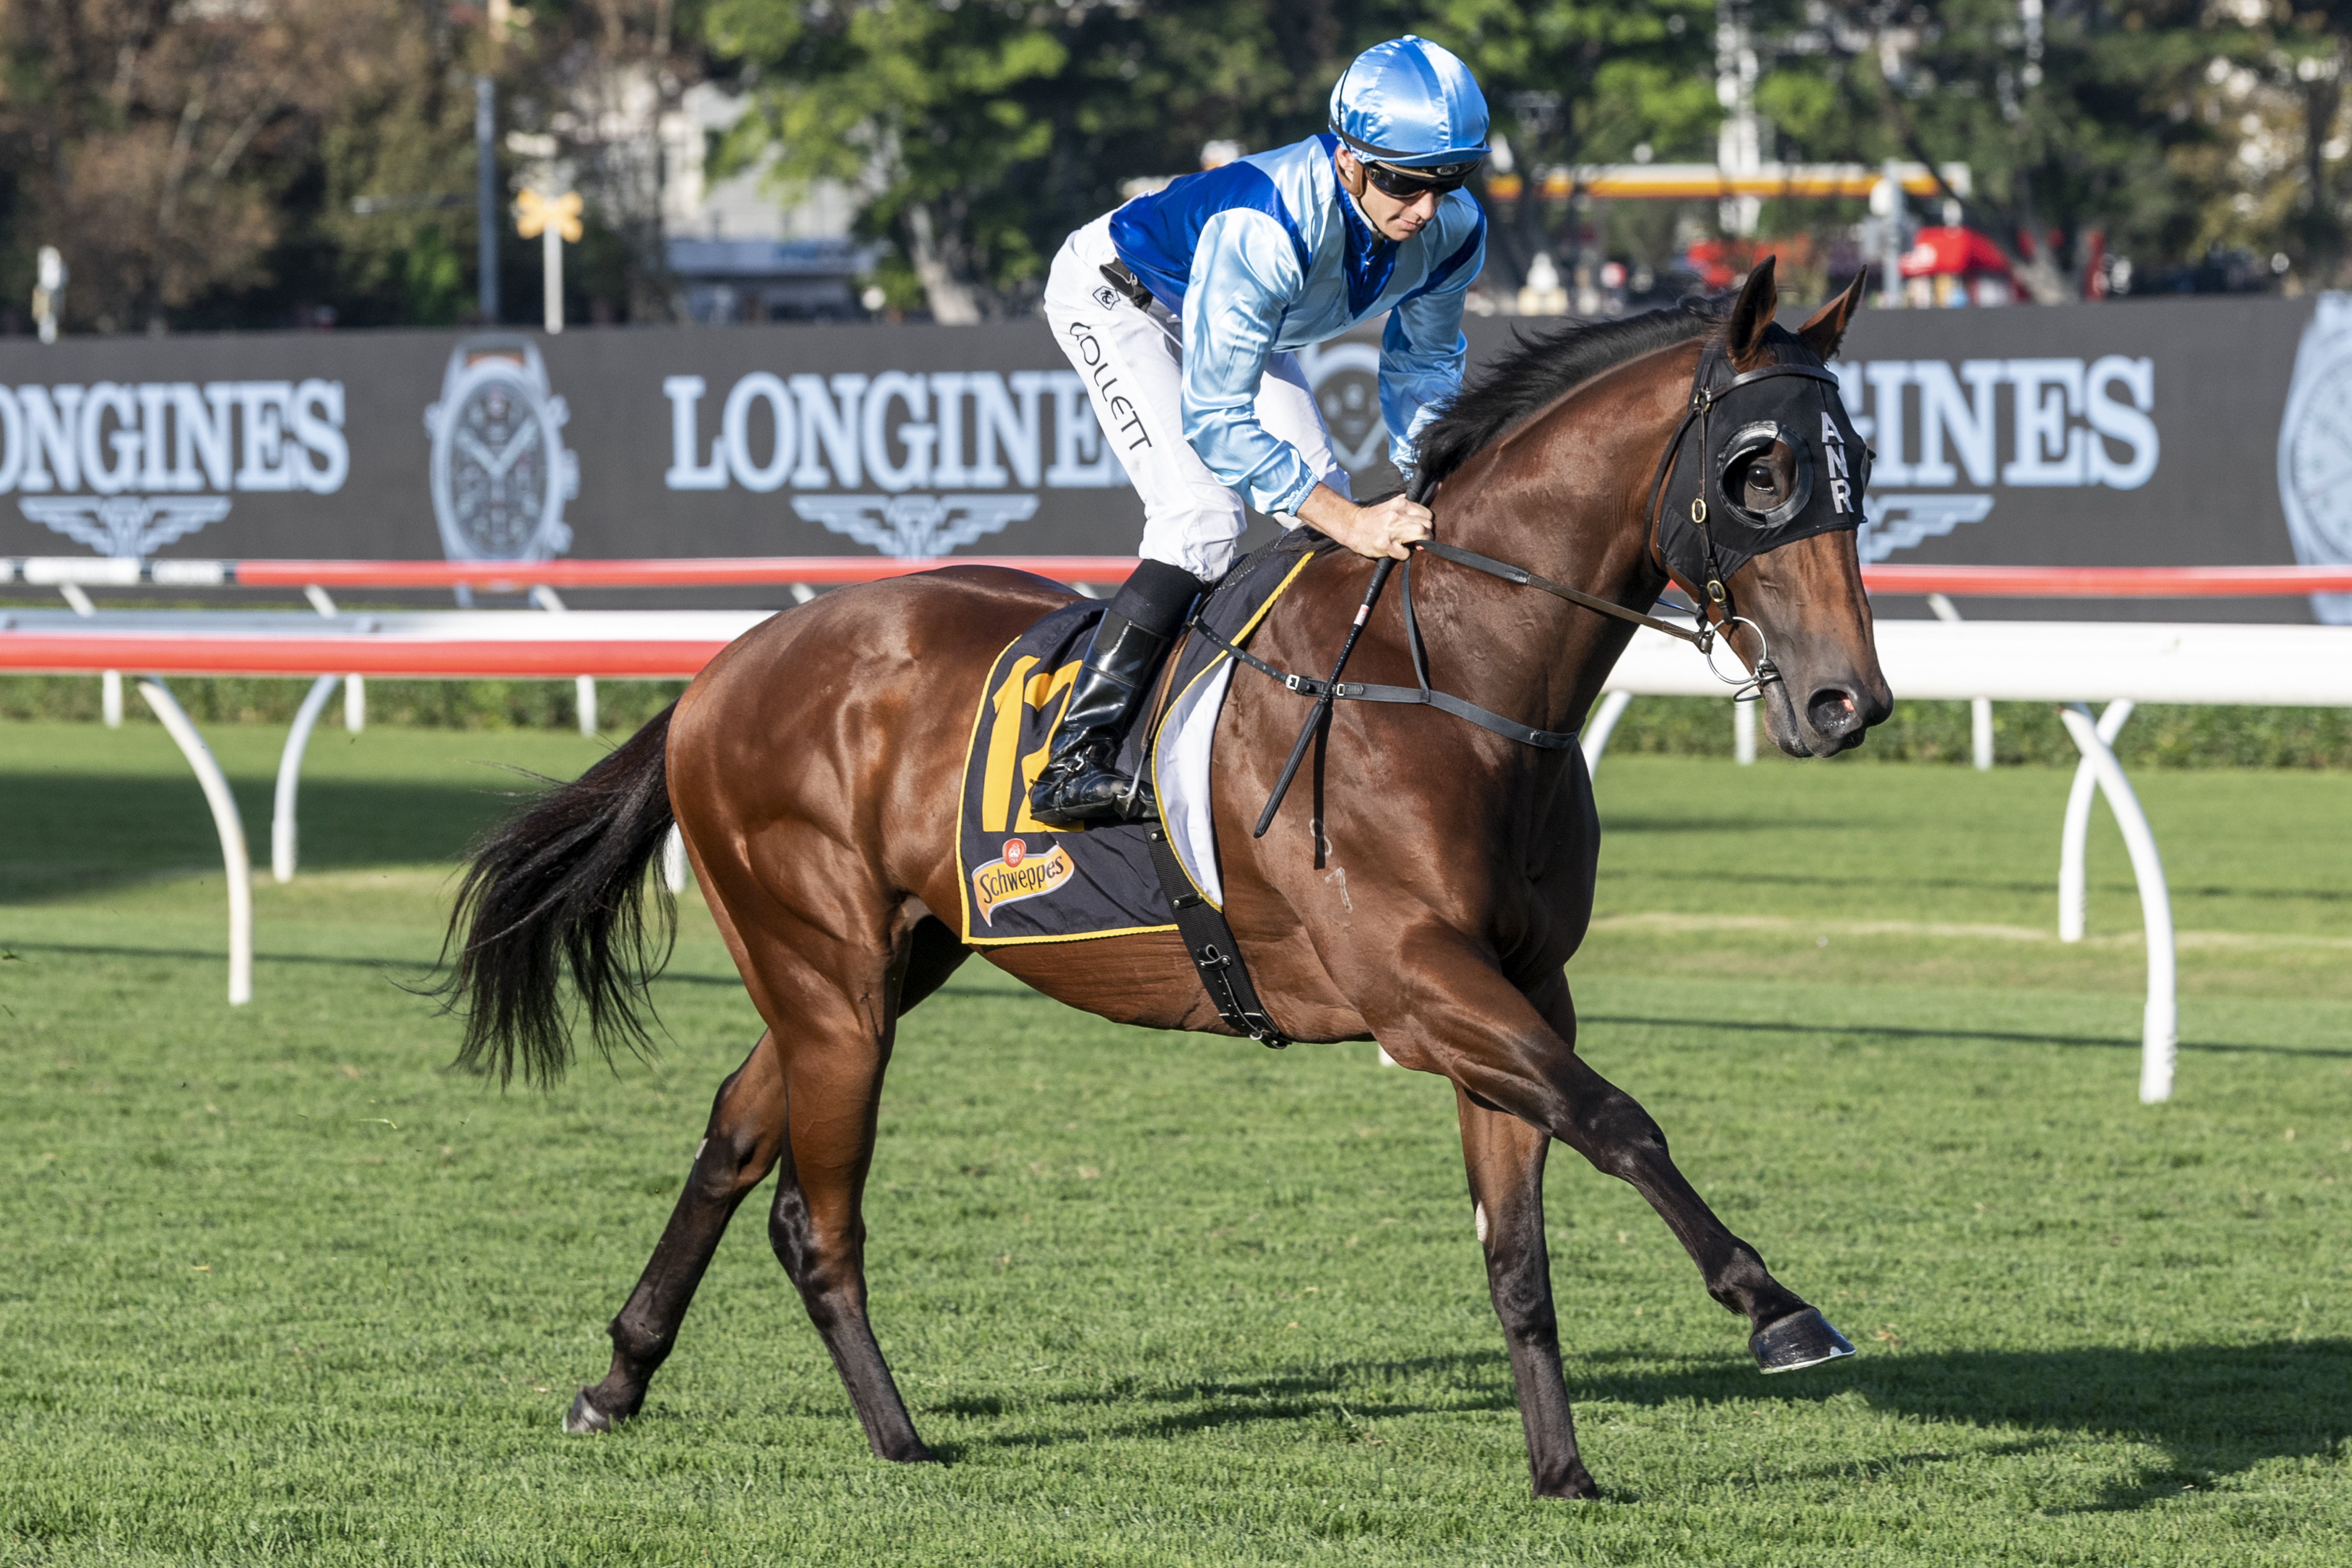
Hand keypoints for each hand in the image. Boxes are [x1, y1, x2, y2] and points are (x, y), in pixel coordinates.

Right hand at [1296, 485, 1432, 559]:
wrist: (1352, 526)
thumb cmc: (1374, 517)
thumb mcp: (1392, 503)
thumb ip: (1409, 501)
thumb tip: (1437, 487)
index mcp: (1400, 504)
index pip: (1427, 514)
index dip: (1427, 523)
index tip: (1421, 527)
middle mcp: (1397, 516)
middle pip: (1427, 525)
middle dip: (1427, 534)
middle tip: (1419, 538)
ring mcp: (1392, 531)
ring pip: (1421, 536)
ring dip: (1421, 543)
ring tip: (1413, 545)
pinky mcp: (1386, 546)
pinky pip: (1406, 553)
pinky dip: (1405, 554)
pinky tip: (1398, 550)